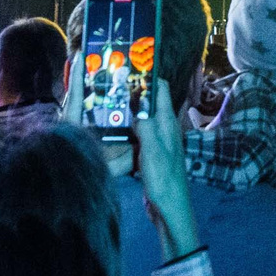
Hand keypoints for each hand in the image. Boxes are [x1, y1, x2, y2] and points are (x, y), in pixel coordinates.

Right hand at [123, 78, 203, 263]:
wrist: (170, 210)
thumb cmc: (164, 181)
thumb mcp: (153, 152)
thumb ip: (146, 126)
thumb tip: (136, 102)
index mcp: (168, 123)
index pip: (161, 89)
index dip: (147, 75)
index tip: (128, 65)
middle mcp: (164, 128)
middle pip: (149, 102)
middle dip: (133, 91)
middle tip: (109, 82)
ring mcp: (157, 142)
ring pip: (141, 118)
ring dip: (128, 110)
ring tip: (105, 101)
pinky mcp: (150, 155)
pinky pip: (137, 135)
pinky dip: (126, 128)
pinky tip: (111, 129)